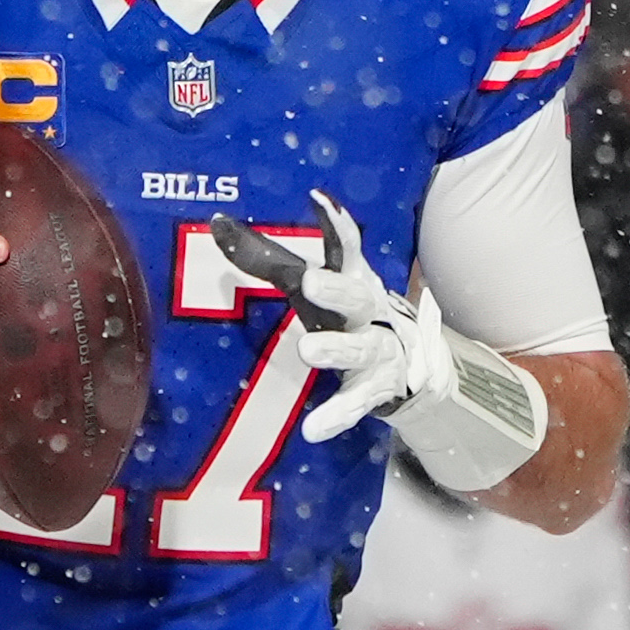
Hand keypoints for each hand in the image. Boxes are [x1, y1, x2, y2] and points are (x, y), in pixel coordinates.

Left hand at [213, 192, 451, 441]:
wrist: (413, 365)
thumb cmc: (347, 315)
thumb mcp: (316, 287)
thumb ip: (267, 259)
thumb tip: (216, 223)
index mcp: (356, 280)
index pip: (347, 248)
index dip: (336, 224)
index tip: (318, 200)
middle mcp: (371, 313)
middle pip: (359, 298)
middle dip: (337, 291)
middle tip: (311, 284)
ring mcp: (379, 352)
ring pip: (362, 349)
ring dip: (337, 349)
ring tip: (308, 351)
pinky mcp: (376, 391)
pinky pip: (356, 404)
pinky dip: (336, 416)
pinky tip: (313, 430)